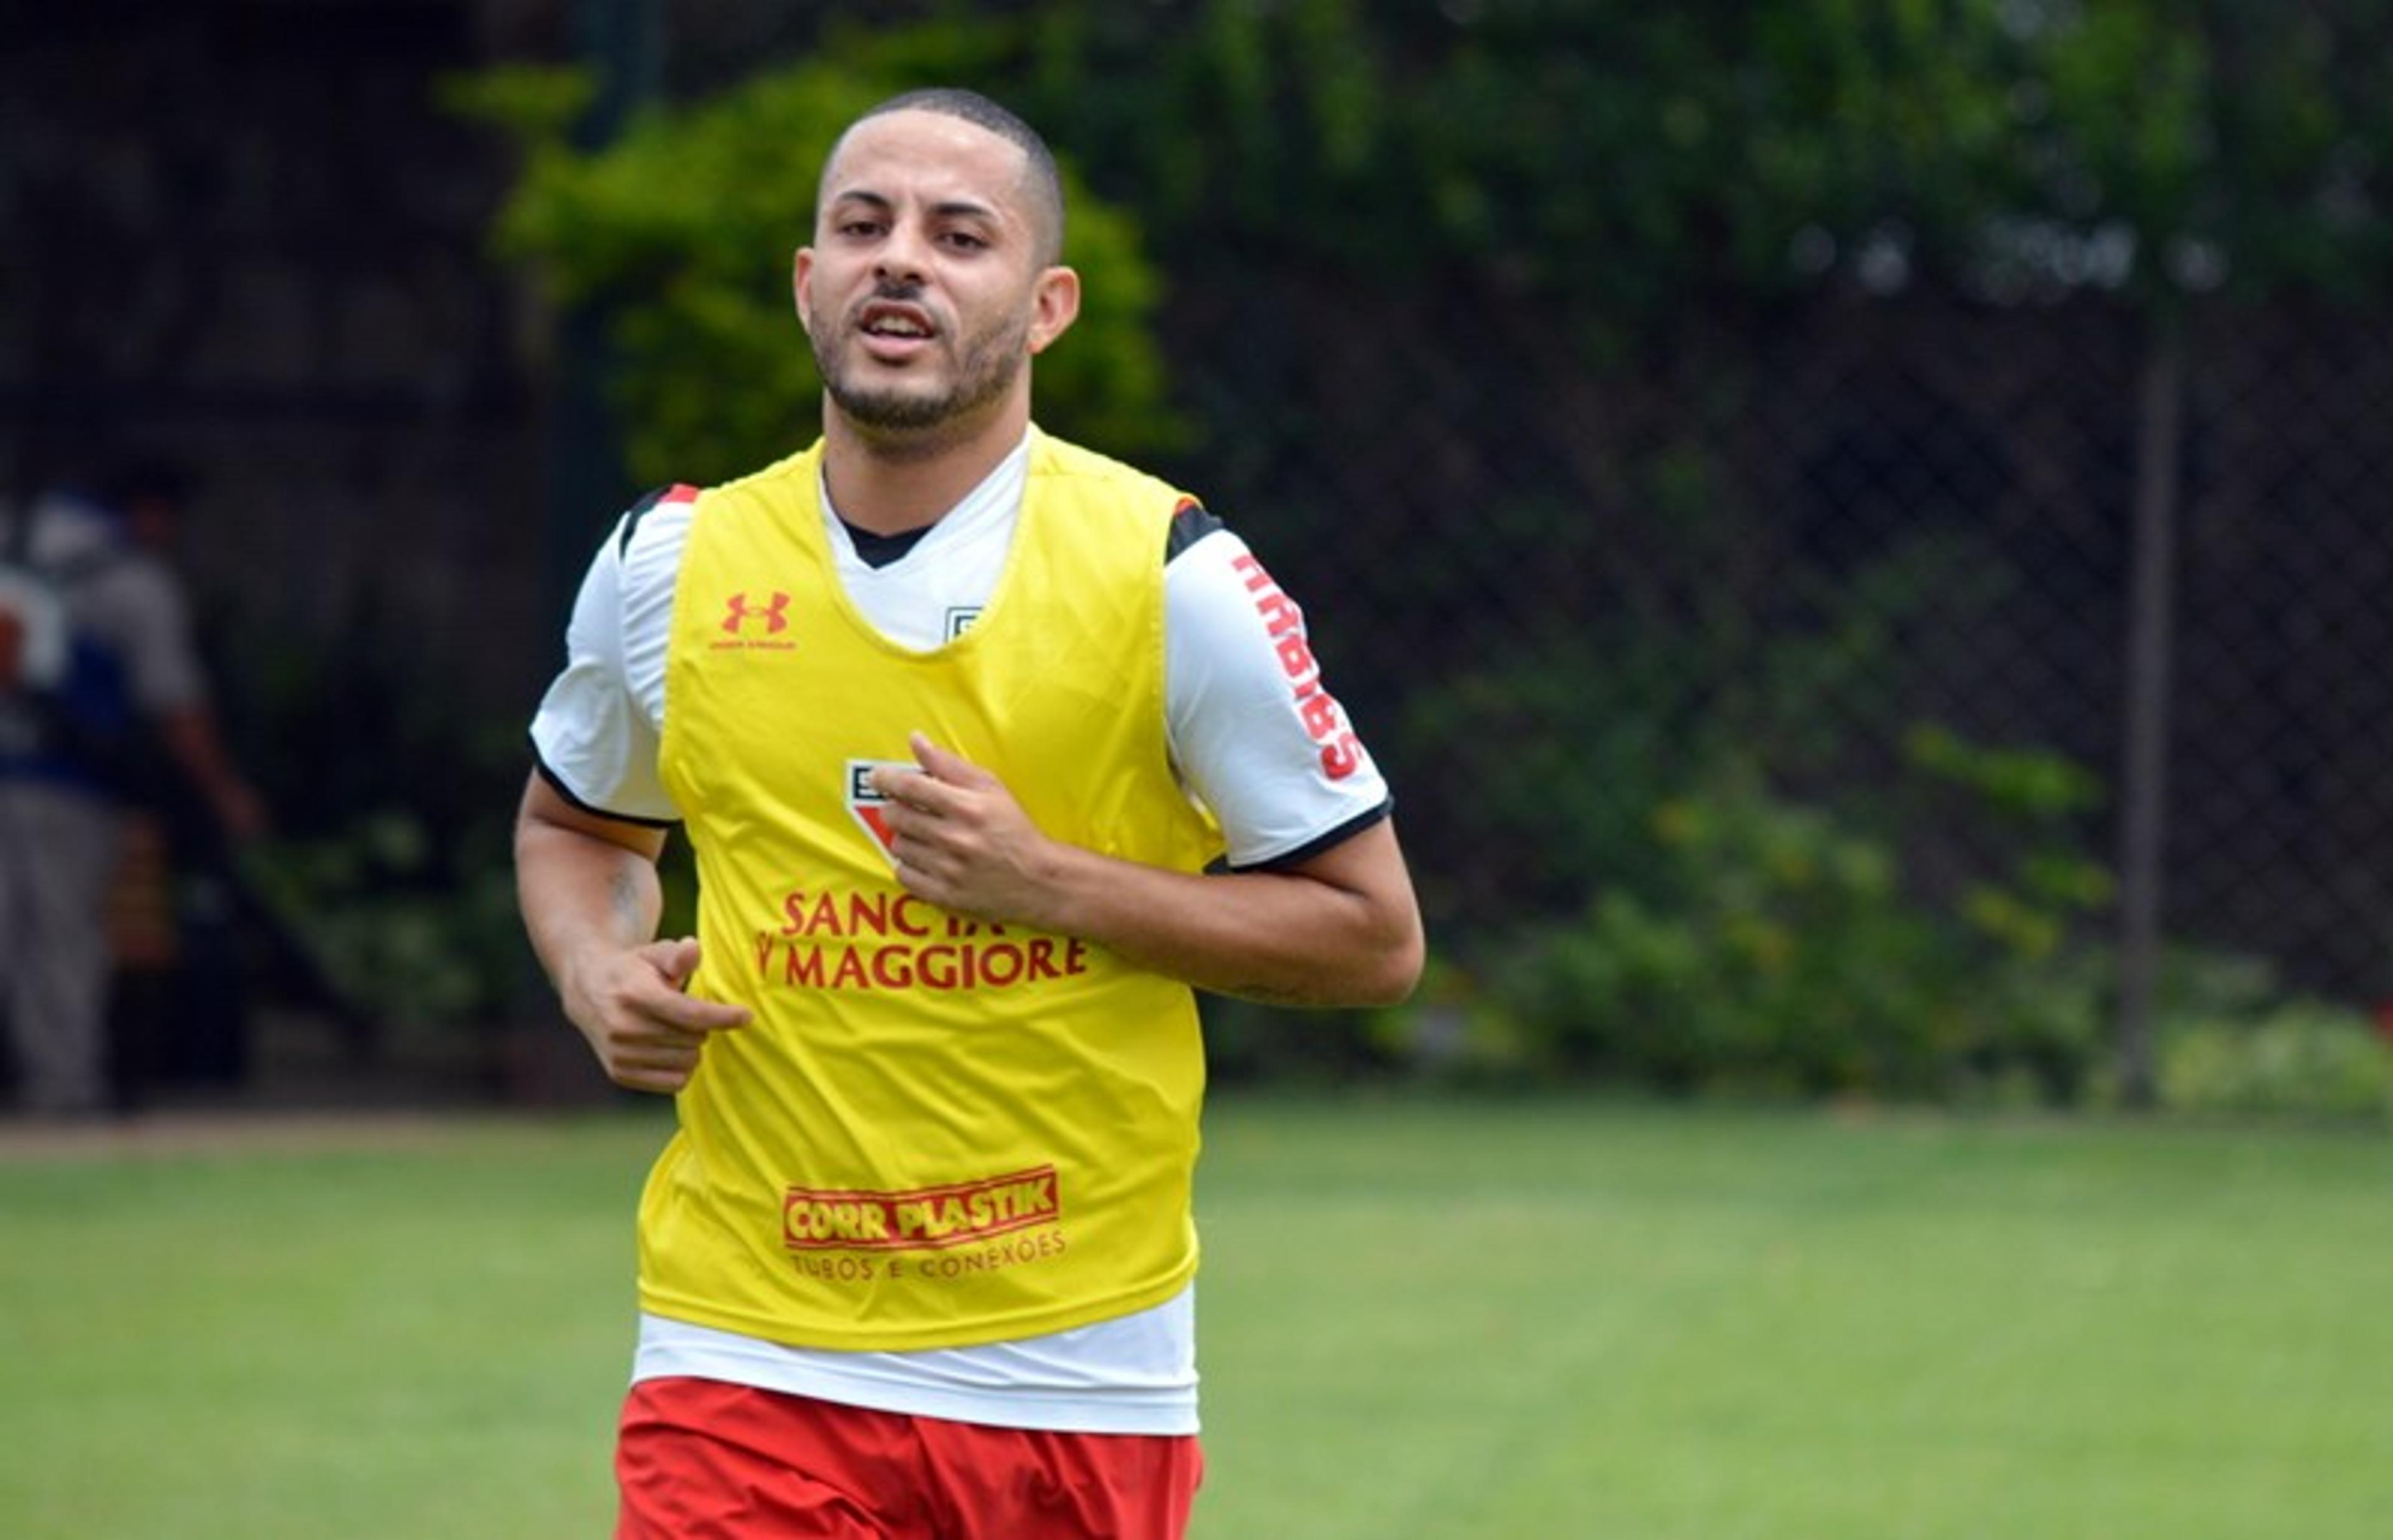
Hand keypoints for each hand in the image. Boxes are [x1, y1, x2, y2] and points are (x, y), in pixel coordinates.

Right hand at [562, 935, 749, 1094]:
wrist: (587, 990)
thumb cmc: (633, 970)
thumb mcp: (653, 953)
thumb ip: (677, 955)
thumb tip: (694, 949)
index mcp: (636, 996)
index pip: (690, 1014)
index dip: (722, 1016)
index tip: (746, 1015)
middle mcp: (624, 1029)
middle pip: (692, 1039)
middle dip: (701, 1027)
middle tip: (686, 1013)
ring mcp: (620, 1055)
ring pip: (686, 1063)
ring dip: (692, 1047)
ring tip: (674, 1029)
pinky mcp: (620, 1074)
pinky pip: (673, 1083)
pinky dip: (681, 1069)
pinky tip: (670, 1049)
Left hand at [869, 732, 1060, 925]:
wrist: (1038, 881)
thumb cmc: (1013, 829)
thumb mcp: (990, 788)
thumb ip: (948, 764)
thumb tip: (915, 740)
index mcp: (967, 807)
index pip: (910, 787)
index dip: (886, 778)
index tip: (877, 777)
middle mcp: (955, 839)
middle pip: (897, 816)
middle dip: (894, 808)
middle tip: (905, 808)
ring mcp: (948, 870)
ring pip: (898, 845)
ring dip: (905, 837)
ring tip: (925, 836)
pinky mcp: (944, 896)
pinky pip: (903, 874)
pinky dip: (909, 865)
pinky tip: (927, 859)